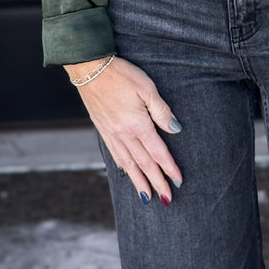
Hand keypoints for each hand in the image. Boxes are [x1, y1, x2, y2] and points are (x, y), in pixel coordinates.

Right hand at [64, 56, 182, 204]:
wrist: (90, 69)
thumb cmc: (121, 74)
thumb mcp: (147, 87)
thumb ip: (161, 111)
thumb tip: (175, 130)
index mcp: (137, 125)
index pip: (158, 152)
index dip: (169, 168)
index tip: (178, 182)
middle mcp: (124, 134)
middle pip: (144, 164)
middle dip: (156, 182)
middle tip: (167, 199)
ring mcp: (111, 134)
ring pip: (128, 164)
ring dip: (139, 182)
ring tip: (147, 197)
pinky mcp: (103, 130)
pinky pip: (115, 155)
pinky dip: (123, 168)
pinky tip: (127, 173)